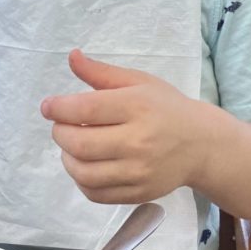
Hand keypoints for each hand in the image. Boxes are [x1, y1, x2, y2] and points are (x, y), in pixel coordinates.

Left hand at [40, 49, 202, 203]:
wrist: (201, 144)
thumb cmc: (166, 107)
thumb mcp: (138, 82)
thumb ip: (101, 72)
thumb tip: (72, 56)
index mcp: (137, 106)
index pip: (86, 109)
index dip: (58, 108)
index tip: (48, 107)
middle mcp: (138, 141)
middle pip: (80, 144)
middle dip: (60, 134)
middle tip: (61, 126)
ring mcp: (138, 171)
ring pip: (84, 172)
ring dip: (67, 158)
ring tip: (71, 147)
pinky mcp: (138, 193)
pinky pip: (96, 193)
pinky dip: (81, 180)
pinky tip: (85, 165)